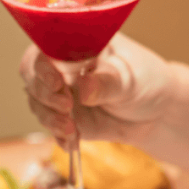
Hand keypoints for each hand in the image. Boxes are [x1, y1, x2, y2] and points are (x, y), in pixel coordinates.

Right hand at [20, 33, 178, 144]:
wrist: (156, 113)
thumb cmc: (145, 81)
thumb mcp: (131, 78)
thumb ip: (108, 82)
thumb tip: (85, 89)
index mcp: (75, 45)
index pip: (45, 48)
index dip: (43, 66)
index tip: (57, 83)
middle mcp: (62, 67)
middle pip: (32, 77)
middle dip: (45, 95)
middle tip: (67, 108)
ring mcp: (60, 94)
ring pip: (38, 104)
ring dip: (49, 119)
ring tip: (72, 130)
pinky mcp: (64, 118)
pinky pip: (51, 127)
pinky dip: (58, 136)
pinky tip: (72, 143)